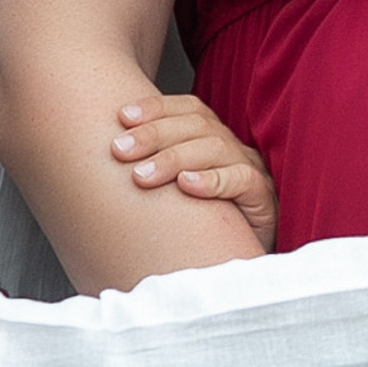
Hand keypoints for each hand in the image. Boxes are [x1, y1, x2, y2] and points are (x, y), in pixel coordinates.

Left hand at [110, 94, 278, 251]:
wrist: (245, 258)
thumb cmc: (204, 220)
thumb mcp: (175, 191)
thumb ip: (152, 169)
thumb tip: (104, 154)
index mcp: (212, 138)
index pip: (188, 108)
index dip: (156, 108)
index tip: (122, 117)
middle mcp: (232, 148)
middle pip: (196, 125)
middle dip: (153, 134)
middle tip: (119, 150)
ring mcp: (250, 170)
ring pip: (215, 148)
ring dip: (174, 159)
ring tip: (142, 176)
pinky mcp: (263, 198)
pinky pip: (241, 180)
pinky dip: (212, 181)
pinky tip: (186, 186)